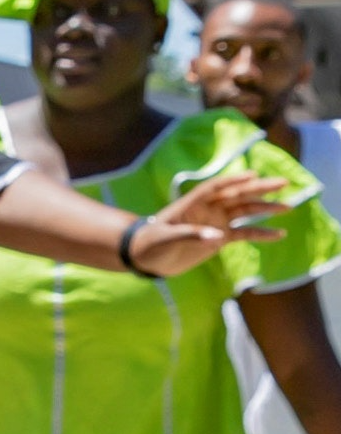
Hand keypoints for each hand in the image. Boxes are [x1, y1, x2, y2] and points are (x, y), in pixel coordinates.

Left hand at [134, 172, 291, 276]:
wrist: (146, 258)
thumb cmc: (151, 244)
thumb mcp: (166, 238)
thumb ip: (191, 235)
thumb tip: (219, 236)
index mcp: (192, 203)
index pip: (216, 187)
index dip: (234, 180)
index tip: (253, 175)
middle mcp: (207, 209)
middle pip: (237, 195)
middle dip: (260, 189)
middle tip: (283, 183)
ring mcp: (215, 222)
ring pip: (245, 211)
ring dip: (265, 208)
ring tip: (287, 206)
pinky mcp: (220, 237)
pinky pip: (244, 233)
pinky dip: (261, 233)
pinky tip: (279, 234)